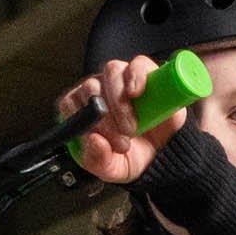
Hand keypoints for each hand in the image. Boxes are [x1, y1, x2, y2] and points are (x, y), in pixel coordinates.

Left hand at [60, 54, 179, 183]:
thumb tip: (94, 140)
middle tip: (121, 141)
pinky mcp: (144, 73)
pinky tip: (137, 93)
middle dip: (104, 117)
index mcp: (83, 110)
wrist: (165, 154)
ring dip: (120, 101)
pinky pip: (137, 65)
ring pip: (111, 72)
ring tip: (132, 127)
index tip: (98, 138)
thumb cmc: (133, 157)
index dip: (82, 120)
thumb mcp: (113, 169)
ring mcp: (121, 79)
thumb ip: (99, 160)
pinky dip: (136, 76)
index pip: (70, 103)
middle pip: (90, 87)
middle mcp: (99, 89)